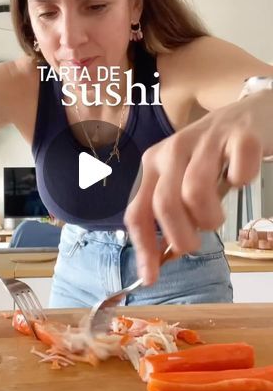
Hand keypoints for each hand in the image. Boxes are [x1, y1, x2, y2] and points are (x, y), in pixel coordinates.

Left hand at [124, 90, 272, 283]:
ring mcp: (206, 140)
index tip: (151, 278)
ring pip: (195, 192)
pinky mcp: (240, 136)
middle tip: (196, 243)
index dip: (142, 249)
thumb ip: (172, 211)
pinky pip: (238, 171)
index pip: (137, 211)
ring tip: (218, 217)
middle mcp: (173, 149)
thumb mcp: (184, 179)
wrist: (253, 112)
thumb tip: (161, 257)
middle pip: (164, 205)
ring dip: (210, 218)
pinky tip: (240, 179)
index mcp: (154, 164)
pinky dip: (242, 182)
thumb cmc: (215, 155)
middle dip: (181, 237)